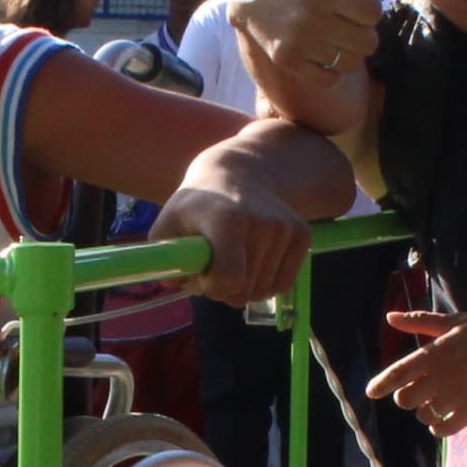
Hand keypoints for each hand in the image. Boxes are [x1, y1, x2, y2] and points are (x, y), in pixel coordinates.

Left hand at [146, 175, 310, 306]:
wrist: (237, 175)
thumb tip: (177, 282)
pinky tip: (252, 262)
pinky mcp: (302, 235)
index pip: (229, 279)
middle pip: (245, 290)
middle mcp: (262, 222)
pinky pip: (282, 284)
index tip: (201, 273)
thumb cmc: (196, 206)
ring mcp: (285, 228)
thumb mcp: (167, 225)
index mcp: (227, 219)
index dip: (211, 286)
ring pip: (264, 291)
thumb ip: (165, 259)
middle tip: (214, 266)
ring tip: (232, 260)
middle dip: (224, 289)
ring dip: (245, 287)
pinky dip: (265, 282)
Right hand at [222, 0, 385, 125]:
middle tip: (343, 18)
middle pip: (367, 39)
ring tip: (332, 31)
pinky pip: (331, 76)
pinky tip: (318, 47)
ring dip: (347, 49)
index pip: (373, 12)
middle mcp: (312, 20)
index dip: (366, 6)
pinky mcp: (290, 63)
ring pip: (352, 59)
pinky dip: (330, 66)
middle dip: (359, 30)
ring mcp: (300, 44)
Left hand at [368, 309, 466, 435]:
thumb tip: (390, 317)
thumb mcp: (455, 321)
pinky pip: (443, 429)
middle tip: (420, 390)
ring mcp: (456, 396)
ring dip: (425, 410)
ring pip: (424, 414)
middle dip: (408, 396)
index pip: (397, 373)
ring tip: (438, 400)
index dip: (381, 384)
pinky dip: (439, 426)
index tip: (372, 392)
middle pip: (406, 399)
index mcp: (433, 353)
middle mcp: (440, 376)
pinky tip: (445, 417)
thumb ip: (420, 322)